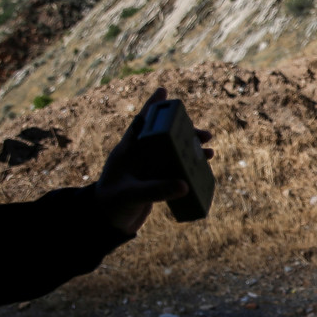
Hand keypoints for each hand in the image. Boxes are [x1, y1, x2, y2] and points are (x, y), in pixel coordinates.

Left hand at [94, 88, 213, 234]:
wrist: (106, 225)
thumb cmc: (111, 205)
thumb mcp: (132, 195)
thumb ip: (156, 190)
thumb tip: (184, 184)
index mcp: (127, 151)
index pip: (140, 123)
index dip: (152, 107)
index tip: (163, 91)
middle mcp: (138, 156)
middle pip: (164, 136)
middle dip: (185, 131)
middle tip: (205, 134)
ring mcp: (147, 169)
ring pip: (172, 152)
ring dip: (190, 149)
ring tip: (210, 150)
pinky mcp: (154, 182)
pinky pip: (174, 169)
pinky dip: (188, 167)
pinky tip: (203, 168)